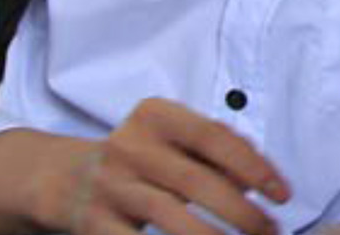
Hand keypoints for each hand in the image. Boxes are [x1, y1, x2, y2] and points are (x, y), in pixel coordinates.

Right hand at [0, 98, 290, 234]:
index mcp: (158, 116)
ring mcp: (109, 185)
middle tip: (272, 231)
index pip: (214, 136)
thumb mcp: (171, 141)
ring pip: (168, 216)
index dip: (252, 165)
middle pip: (195, 180)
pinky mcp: (91, 222)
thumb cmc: (137, 158)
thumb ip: (214, 153)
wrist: (57, 176)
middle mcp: (131, 145)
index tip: (282, 193)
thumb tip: (264, 179)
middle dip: (241, 211)